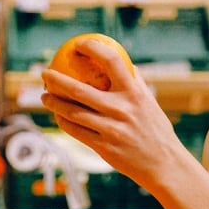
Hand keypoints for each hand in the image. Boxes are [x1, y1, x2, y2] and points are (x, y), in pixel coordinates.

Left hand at [40, 39, 186, 188]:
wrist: (164, 164)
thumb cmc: (156, 130)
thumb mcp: (150, 103)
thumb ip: (136, 82)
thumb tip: (123, 63)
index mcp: (134, 93)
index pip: (112, 61)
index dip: (93, 48)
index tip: (79, 44)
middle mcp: (121, 109)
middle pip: (79, 89)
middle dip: (56, 79)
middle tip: (45, 74)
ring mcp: (110, 129)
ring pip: (72, 112)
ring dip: (53, 103)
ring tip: (45, 96)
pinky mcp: (103, 147)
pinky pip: (76, 131)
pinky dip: (63, 121)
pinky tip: (57, 116)